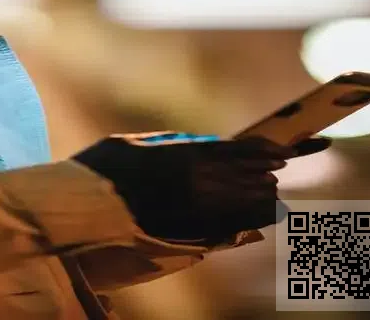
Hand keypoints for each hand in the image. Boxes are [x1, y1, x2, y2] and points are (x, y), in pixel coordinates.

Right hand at [71, 134, 331, 241]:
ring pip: (243, 201)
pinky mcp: (187, 228)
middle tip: (276, 173)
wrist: (86, 202)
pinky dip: (247, 218)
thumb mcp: (135, 141)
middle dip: (264, 174)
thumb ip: (170, 143)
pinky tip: (259, 217)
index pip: (238, 150)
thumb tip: (196, 143)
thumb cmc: (105, 167)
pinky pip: (229, 224)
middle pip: (247, 176)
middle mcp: (196, 179)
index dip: (264, 151)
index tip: (283, 153)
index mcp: (184, 153)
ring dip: (259, 196)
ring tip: (269, 193)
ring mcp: (192, 206)